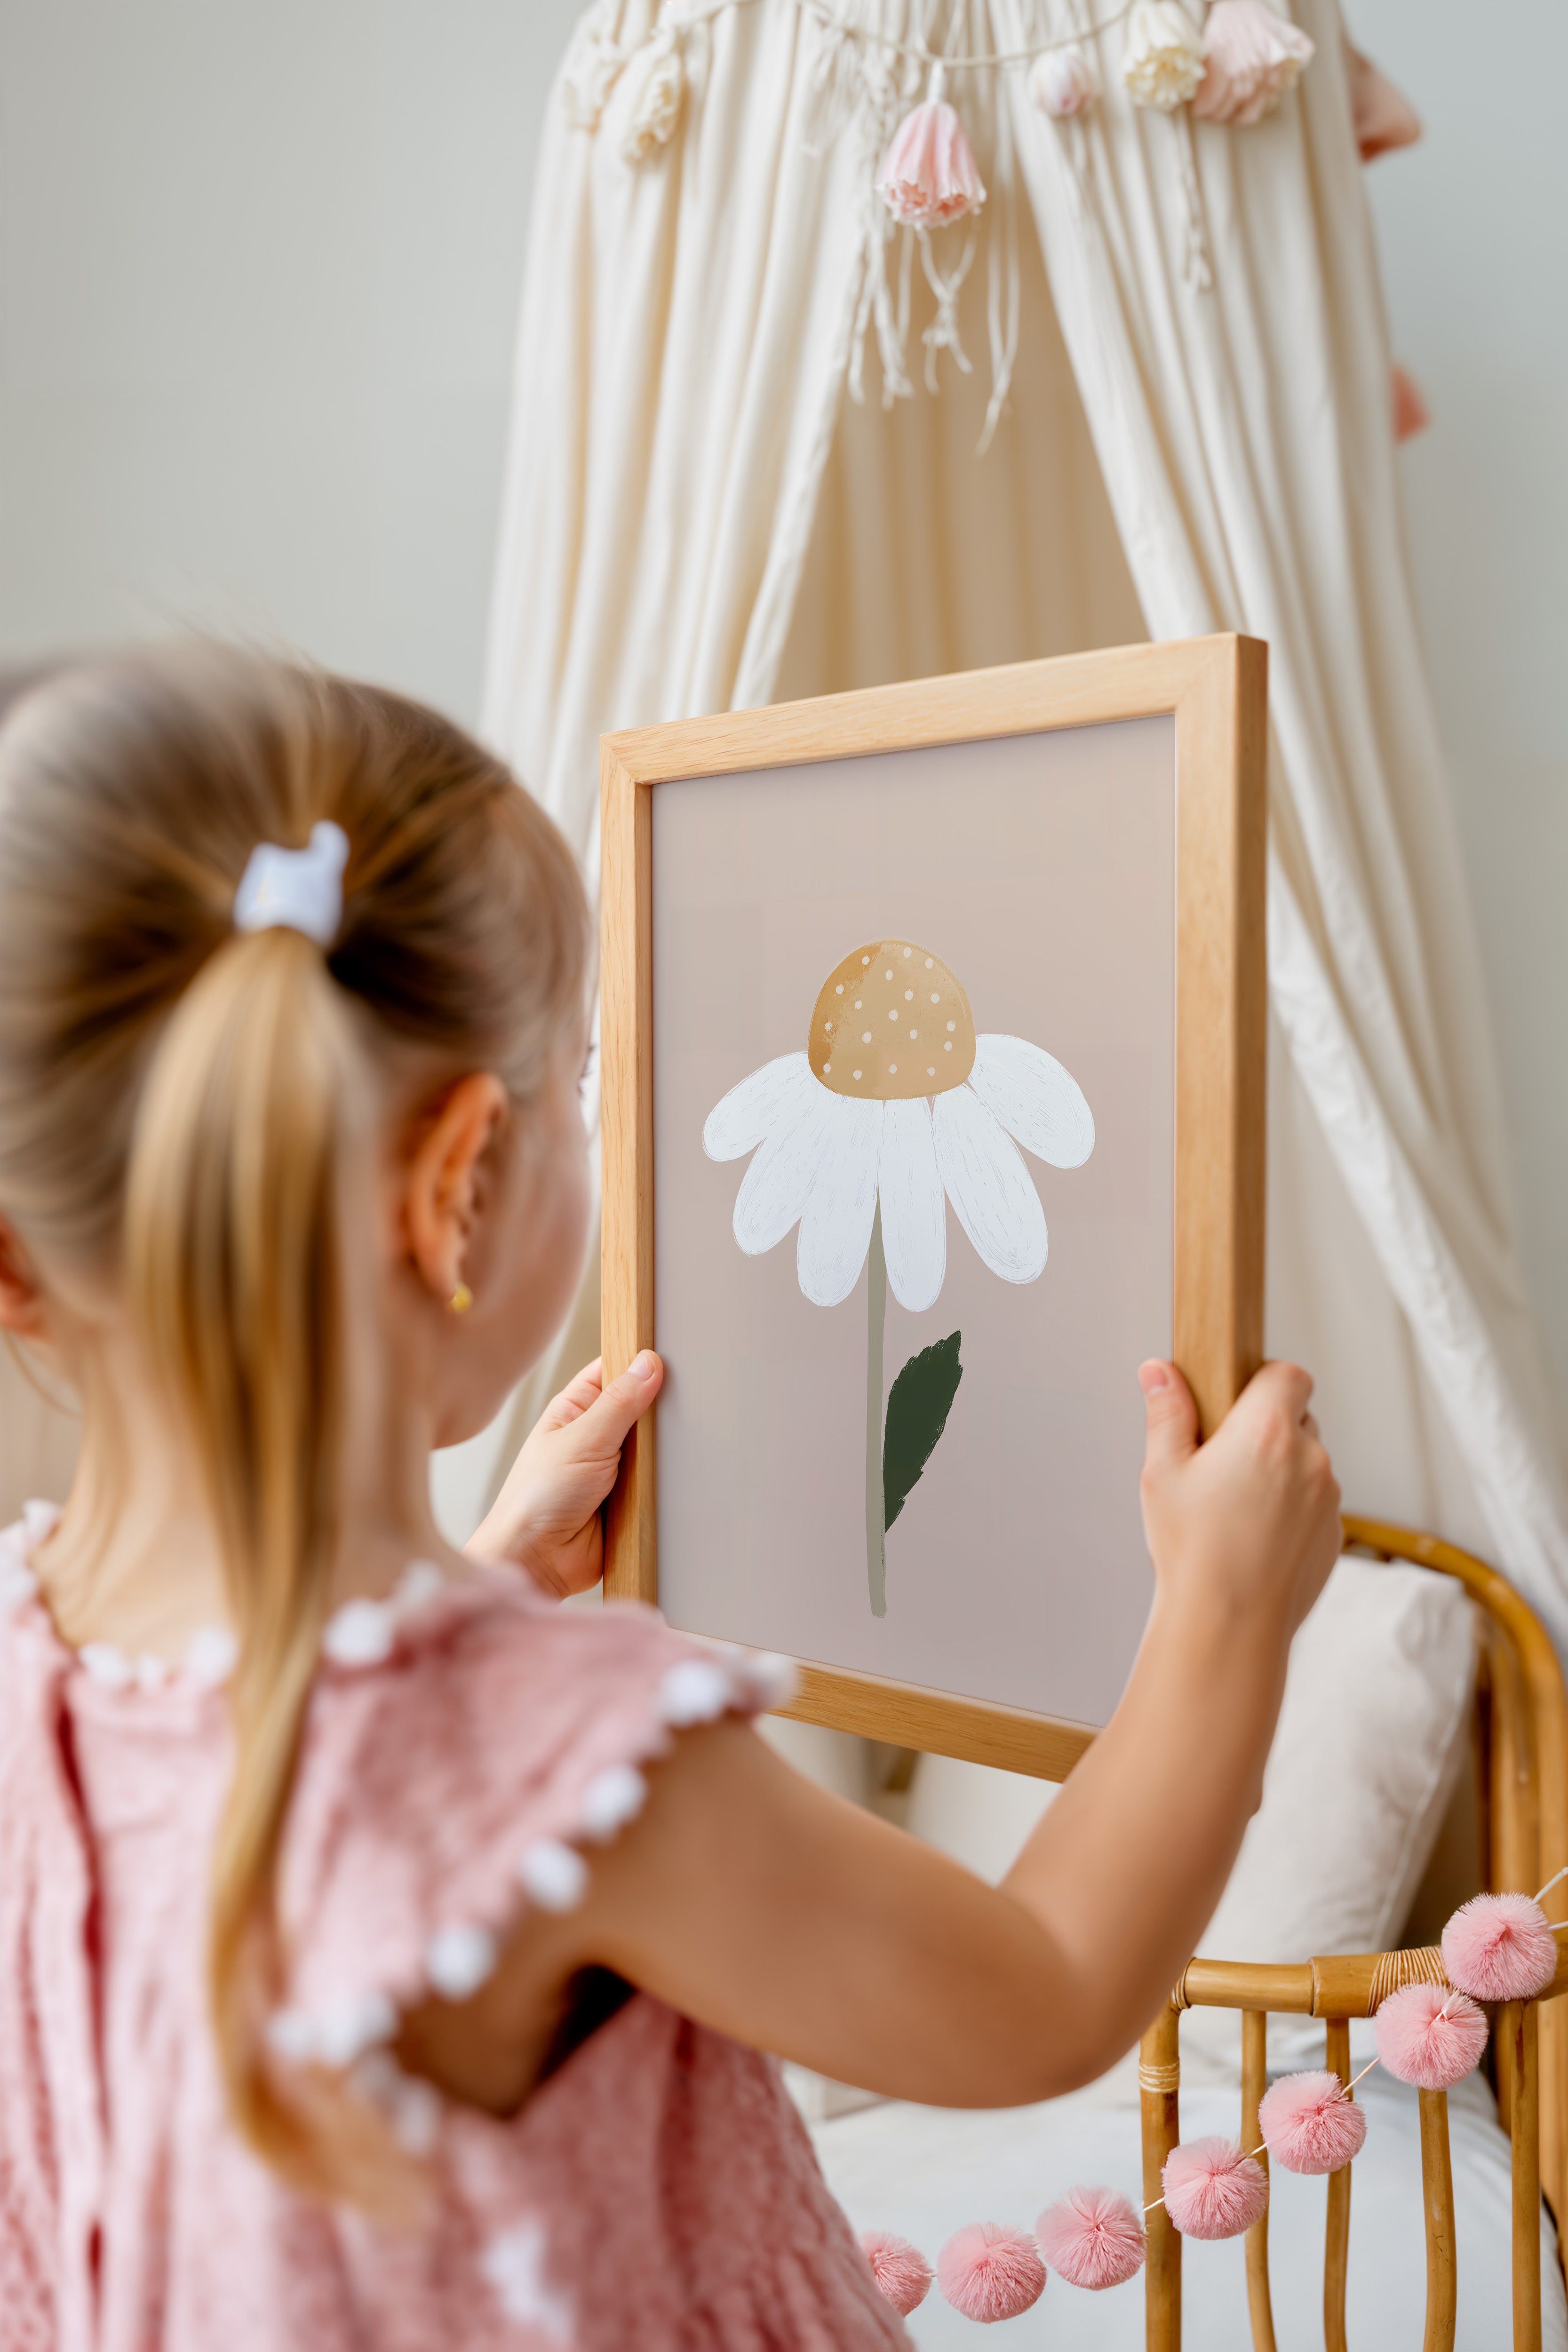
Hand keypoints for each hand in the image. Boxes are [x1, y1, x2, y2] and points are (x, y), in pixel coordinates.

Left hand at [466, 1353, 663, 1598]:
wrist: (537, 1563)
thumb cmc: (536, 1500)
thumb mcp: (581, 1440)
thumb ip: (619, 1402)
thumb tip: (648, 1363)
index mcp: (576, 1410)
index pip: (614, 1370)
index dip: (640, 1362)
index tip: (671, 1354)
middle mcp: (597, 1436)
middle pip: (642, 1408)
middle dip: (660, 1410)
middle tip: (685, 1404)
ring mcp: (616, 1469)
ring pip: (656, 1447)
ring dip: (665, 1451)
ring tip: (679, 1447)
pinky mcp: (632, 1499)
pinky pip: (661, 1482)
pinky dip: (669, 1482)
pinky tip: (682, 1478)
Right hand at [1137, 1357, 1341, 1647]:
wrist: (1229, 1624)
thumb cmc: (1193, 1550)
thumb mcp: (1162, 1472)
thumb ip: (1166, 1412)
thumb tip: (1159, 1370)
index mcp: (1266, 1431)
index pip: (1289, 1374)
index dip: (1264, 1381)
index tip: (1237, 1402)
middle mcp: (1309, 1459)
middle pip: (1298, 1418)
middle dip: (1266, 1430)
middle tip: (1223, 1462)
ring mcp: (1327, 1498)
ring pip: (1307, 1464)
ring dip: (1281, 1472)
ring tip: (1235, 1508)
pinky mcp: (1333, 1533)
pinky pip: (1315, 1503)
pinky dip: (1292, 1509)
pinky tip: (1255, 1536)